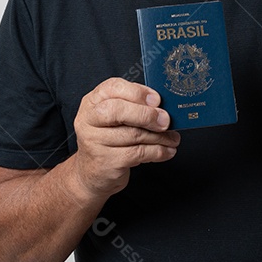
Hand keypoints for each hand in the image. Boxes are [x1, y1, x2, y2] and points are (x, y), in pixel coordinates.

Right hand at [72, 78, 179, 198]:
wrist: (92, 173)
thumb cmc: (108, 140)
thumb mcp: (114, 118)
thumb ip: (133, 107)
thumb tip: (162, 107)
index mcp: (92, 102)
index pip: (113, 88)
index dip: (138, 92)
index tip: (157, 100)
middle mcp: (89, 120)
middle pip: (118, 110)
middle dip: (147, 115)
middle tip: (166, 121)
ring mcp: (94, 142)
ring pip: (134, 134)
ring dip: (160, 137)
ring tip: (172, 138)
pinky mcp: (106, 162)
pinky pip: (138, 153)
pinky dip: (158, 152)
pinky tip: (166, 151)